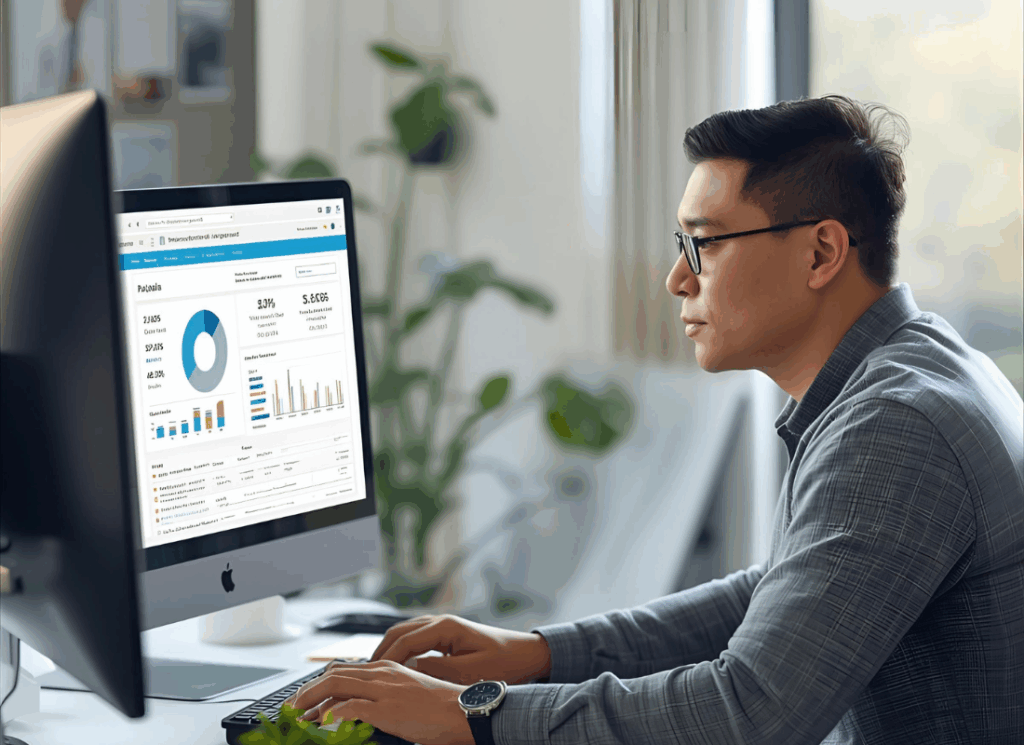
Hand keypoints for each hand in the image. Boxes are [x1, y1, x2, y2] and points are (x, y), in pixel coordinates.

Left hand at [282, 659, 473, 744]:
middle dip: (306, 692)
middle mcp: (382, 673)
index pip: (343, 669)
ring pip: (334, 686)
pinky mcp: (386, 708)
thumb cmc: (441, 708)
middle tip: (291, 709)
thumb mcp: (409, 695)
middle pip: (332, 675)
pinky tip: (323, 725)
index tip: (306, 699)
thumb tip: (362, 710)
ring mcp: (383, 689)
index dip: (319, 684)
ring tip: (297, 718)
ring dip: (310, 702)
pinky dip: (330, 715)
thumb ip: (385, 696)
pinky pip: (348, 707)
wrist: (464, 711)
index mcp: (387, 668)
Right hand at [368, 613, 551, 685]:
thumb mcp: (469, 671)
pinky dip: (402, 649)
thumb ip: (437, 670)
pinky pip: (416, 638)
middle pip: (398, 632)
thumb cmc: (505, 662)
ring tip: (374, 671)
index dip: (385, 659)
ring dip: (389, 649)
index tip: (370, 676)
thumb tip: (407, 671)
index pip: (404, 641)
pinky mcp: (447, 635)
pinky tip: (397, 666)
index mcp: (445, 627)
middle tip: (363, 673)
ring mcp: (443, 626)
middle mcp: (441, 621)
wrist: (528, 654)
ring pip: (405, 633)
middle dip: (380, 651)